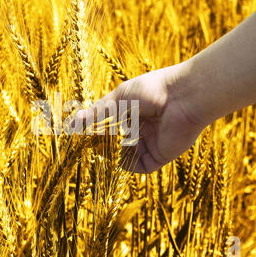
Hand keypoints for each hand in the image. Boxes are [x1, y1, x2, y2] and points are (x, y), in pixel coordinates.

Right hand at [75, 62, 206, 173]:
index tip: (80, 135)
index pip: (110, 126)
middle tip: (87, 146)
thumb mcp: (119, 98)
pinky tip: (118, 157)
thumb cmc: (151, 90)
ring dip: (113, 156)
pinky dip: (127, 165)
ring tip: (100, 151)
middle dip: (102, 145)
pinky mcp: (160, 155)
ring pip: (126, 156)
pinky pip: (140, 166)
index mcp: (133, 112)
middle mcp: (141, 128)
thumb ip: (97, 113)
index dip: (96, 131)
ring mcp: (150, 143)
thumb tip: (72, 123)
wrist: (183, 96)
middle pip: (117, 143)